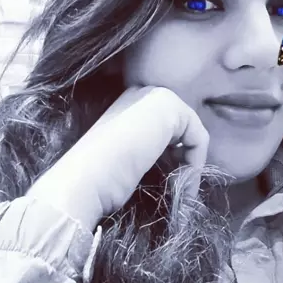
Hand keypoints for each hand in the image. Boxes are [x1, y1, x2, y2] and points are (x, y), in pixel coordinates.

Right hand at [28, 86, 209, 230]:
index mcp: (128, 102)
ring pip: (191, 134)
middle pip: (181, 128)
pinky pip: (199, 138)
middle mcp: (142, 92)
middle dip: (183, 159)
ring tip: (177, 190)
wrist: (83, 180)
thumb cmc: (98, 178)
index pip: (164, 127)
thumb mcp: (126, 157)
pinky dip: (196, 165)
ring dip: (190, 165)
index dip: (171, 157)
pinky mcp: (170, 108)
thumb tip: (179, 162)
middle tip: (174, 188)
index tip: (167, 184)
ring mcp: (156, 96)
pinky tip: (182, 185)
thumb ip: (147, 148)